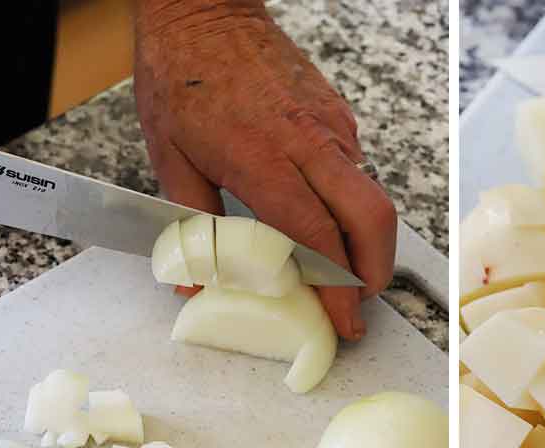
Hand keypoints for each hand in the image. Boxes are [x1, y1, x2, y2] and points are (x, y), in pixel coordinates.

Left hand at [133, 0, 396, 340]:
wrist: (205, 10)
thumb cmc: (181, 76)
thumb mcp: (169, 157)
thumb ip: (190, 227)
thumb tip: (195, 285)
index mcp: (263, 158)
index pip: (318, 237)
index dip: (338, 287)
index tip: (344, 320)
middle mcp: (308, 143)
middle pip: (373, 220)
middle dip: (375, 271)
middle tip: (358, 300)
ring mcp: (331, 128)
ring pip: (372, 198)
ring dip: (365, 243)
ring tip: (340, 269)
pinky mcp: (339, 117)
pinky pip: (357, 173)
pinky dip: (350, 206)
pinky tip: (324, 217)